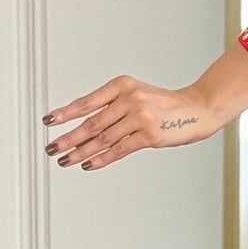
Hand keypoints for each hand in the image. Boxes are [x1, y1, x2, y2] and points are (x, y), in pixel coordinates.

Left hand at [43, 76, 222, 171]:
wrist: (198, 109)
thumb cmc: (166, 105)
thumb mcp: (138, 95)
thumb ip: (113, 107)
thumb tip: (82, 128)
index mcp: (123, 85)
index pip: (88, 102)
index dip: (66, 113)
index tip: (49, 121)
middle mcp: (130, 98)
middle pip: (92, 123)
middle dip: (69, 138)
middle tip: (51, 148)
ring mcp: (141, 116)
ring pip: (103, 138)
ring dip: (80, 151)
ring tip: (65, 160)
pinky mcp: (150, 135)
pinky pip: (119, 149)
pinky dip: (101, 158)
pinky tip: (87, 163)